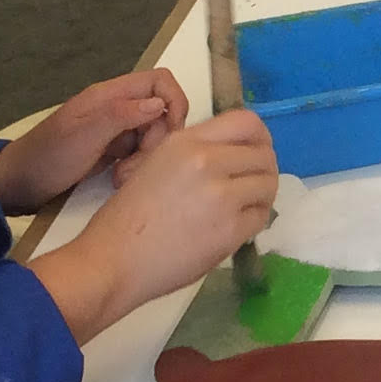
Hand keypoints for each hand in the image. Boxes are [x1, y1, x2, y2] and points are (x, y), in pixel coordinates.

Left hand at [0, 71, 191, 211]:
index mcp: (109, 95)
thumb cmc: (46, 157)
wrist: (18, 184)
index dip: (174, 102)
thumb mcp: (83, 136)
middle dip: (158, 140)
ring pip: (154, 135)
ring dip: (147, 158)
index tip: (169, 133)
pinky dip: (138, 166)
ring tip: (122, 176)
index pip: (160, 82)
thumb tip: (159, 104)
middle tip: (136, 164)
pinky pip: (141, 152)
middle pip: (162, 112)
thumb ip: (121, 115)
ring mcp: (116, 129)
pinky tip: (118, 179)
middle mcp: (117, 108)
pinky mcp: (114, 149)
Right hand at [31, 110, 277, 341]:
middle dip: (264, 169)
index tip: (255, 152)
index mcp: (186, 142)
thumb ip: (195, 154)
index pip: (246, 121)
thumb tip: (233, 154)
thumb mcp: (155, 164)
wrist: (112, 260)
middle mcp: (207, 161)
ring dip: (261, 196)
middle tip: (252, 186)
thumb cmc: (126, 217)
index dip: (259, 137)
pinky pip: (260, 216)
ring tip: (244, 207)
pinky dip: (254, 221)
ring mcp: (221, 195)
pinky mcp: (230, 229)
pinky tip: (236, 226)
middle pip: (264, 154)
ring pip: (268, 184)